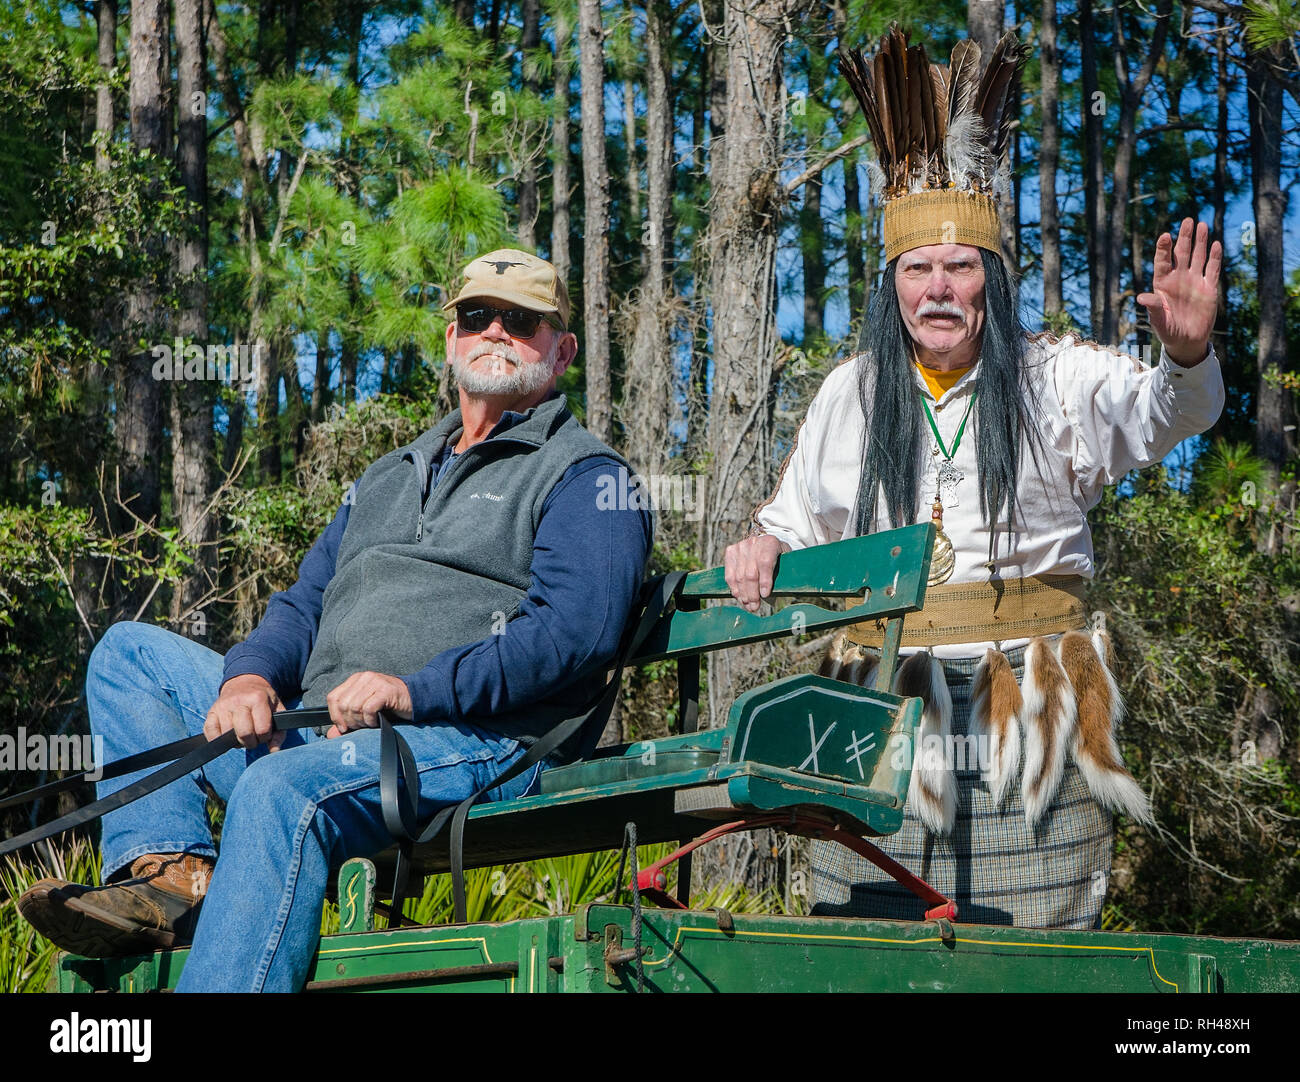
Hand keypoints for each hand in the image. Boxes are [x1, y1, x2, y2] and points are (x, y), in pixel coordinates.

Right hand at [206, 674, 283, 750]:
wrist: (244, 682)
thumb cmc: (262, 699)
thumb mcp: (277, 709)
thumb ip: (279, 731)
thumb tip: (274, 751)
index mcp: (258, 699)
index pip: (262, 730)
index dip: (265, 737)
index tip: (264, 733)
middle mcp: (239, 701)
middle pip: (244, 733)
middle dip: (250, 742)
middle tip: (253, 737)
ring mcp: (223, 706)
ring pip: (227, 735)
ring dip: (235, 741)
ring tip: (241, 733)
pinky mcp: (212, 711)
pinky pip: (209, 731)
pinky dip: (216, 738)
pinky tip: (226, 736)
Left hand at [324, 671, 413, 737]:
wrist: (416, 698)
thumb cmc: (390, 706)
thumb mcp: (365, 712)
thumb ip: (348, 721)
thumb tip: (331, 735)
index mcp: (355, 680)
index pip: (333, 698)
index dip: (335, 716)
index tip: (344, 728)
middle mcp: (364, 678)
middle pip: (343, 704)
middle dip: (350, 721)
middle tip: (362, 726)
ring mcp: (375, 682)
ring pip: (354, 707)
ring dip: (361, 721)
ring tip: (370, 723)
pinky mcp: (386, 690)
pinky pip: (368, 709)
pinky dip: (370, 720)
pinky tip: (377, 722)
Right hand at [723, 533, 789, 612]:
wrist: (764, 540)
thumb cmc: (778, 555)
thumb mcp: (785, 561)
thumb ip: (781, 575)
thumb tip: (772, 597)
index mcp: (770, 543)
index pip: (765, 563)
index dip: (765, 581)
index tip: (765, 595)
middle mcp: (753, 543)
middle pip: (750, 573)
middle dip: (752, 594)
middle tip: (755, 607)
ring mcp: (740, 547)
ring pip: (739, 576)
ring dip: (743, 595)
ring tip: (748, 606)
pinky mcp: (730, 552)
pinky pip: (730, 575)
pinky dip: (735, 589)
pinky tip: (740, 598)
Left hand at [1136, 216, 1221, 366]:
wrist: (1186, 341)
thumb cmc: (1167, 330)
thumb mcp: (1158, 320)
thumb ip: (1153, 307)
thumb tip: (1141, 297)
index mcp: (1162, 284)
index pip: (1162, 261)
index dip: (1163, 248)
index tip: (1165, 235)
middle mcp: (1179, 278)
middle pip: (1182, 253)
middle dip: (1184, 237)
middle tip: (1187, 220)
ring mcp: (1194, 281)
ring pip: (1198, 257)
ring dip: (1200, 242)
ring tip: (1202, 225)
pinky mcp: (1209, 288)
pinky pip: (1212, 269)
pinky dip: (1214, 257)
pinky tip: (1215, 244)